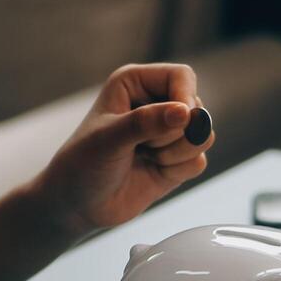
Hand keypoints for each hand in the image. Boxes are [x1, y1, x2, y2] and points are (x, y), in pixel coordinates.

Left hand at [34, 63, 214, 236]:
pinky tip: (152, 171)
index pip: (182, 76)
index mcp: (135, 83)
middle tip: (141, 146)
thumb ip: (146, 122)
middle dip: (174, 134)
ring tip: (144, 157)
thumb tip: (186, 113)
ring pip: (203, 136)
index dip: (186, 98)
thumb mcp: (109, 139)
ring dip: (176, 154)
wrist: (77, 204)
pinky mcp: (176, 160)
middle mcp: (156, 102)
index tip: (179, 121)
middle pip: (197, 108)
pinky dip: (178, 171)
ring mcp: (168, 133)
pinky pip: (199, 161)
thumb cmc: (82, 164)